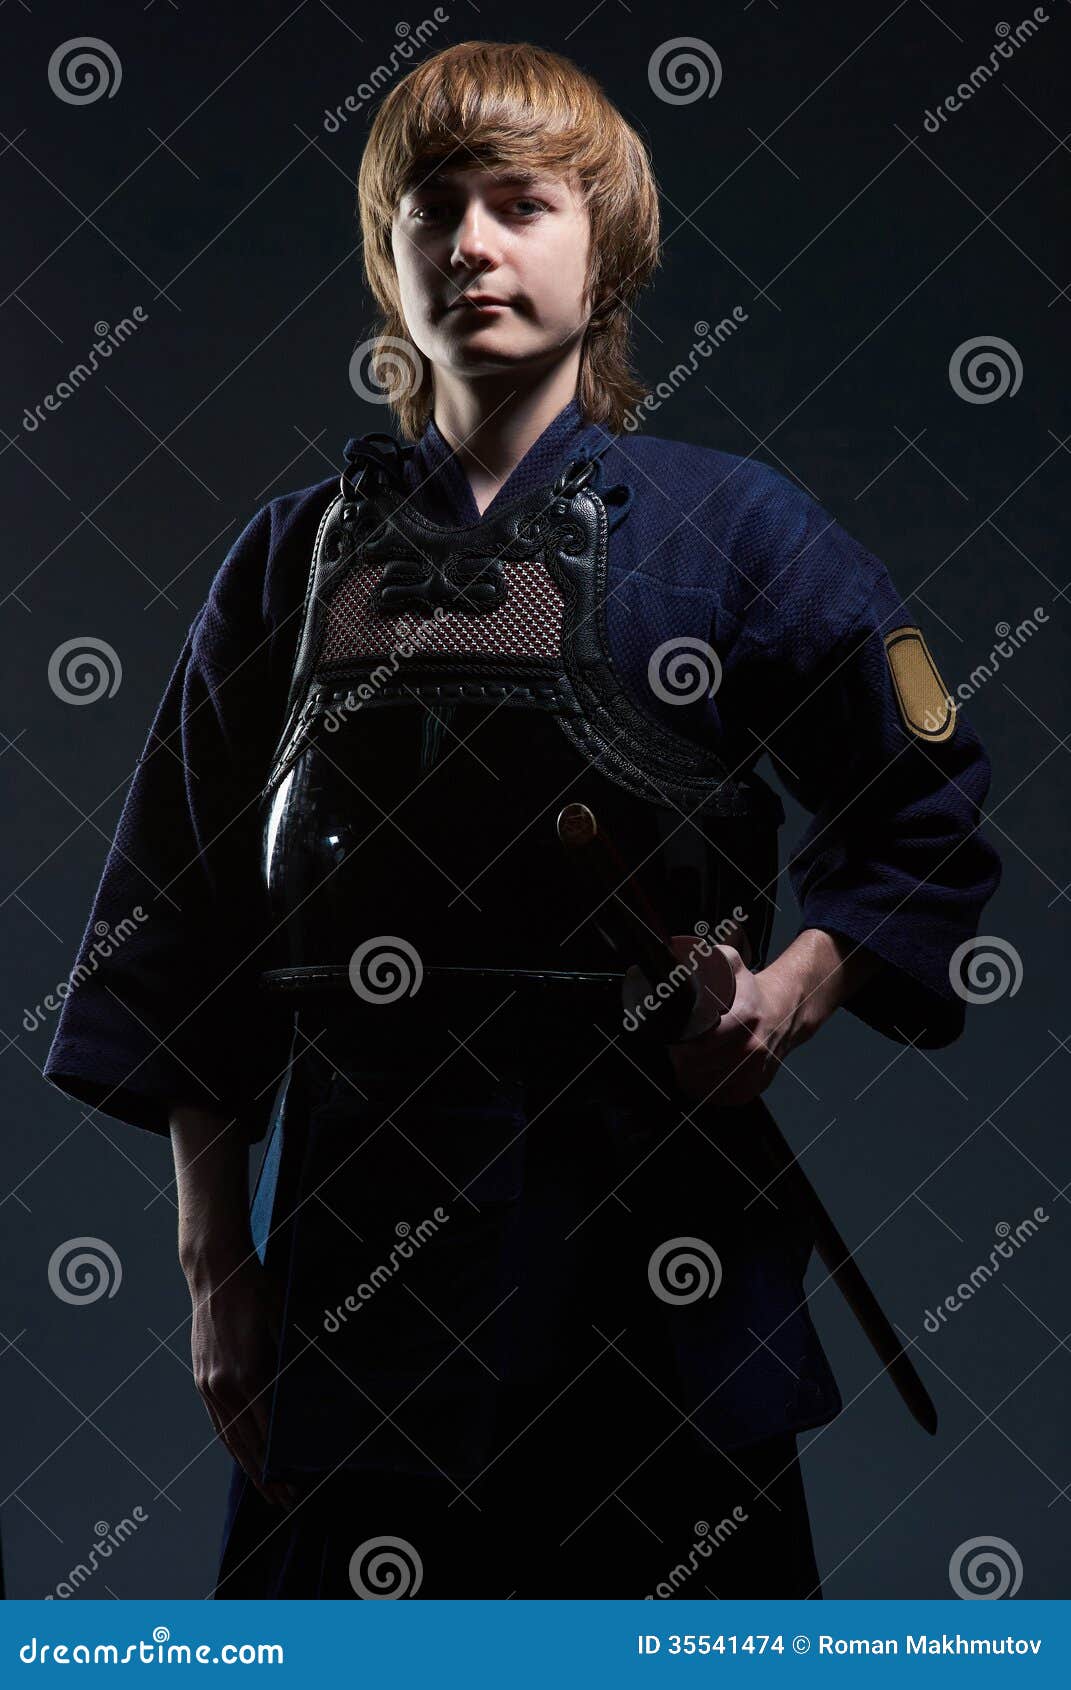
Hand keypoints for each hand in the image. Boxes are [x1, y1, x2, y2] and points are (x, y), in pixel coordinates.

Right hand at [186, 1253, 298, 1507]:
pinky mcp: (201, 1377)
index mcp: (247, 1375)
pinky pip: (217, 1421)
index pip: (266, 1433)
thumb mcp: (285, 1323)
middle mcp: (223, 1386)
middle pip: (246, 1444)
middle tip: (285, 1500)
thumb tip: (310, 1396)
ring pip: (228, 1437)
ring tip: (264, 1489)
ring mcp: (208, 1384)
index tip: (295, 1482)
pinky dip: (230, 1443)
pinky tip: (241, 1455)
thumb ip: (293, 1362)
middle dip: (265, 1476)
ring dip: (246, 1466)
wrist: (216, 1271)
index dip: (280, 1462)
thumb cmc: (259, 1291)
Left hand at [659, 937, 798, 1106]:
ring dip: (690, 1077)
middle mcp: (752, 1048)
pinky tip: (703, 1074)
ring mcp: (755, 1071)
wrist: (786, 1013)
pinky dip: (706, 1089)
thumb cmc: (753, 993)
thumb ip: (711, 956)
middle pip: (699, 1068)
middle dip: (680, 1060)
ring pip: (706, 1087)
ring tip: (687, 1061)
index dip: (680, 1043)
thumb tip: (684, 956)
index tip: (673, 1038)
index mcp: (745, 1017)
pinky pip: (720, 1097)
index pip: (701, 1043)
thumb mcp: (733, 965)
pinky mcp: (754, 1087)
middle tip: (676, 1048)